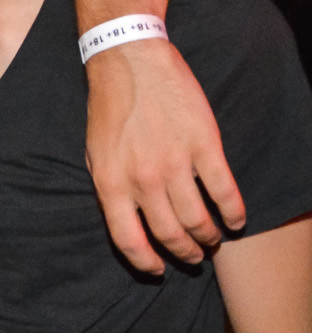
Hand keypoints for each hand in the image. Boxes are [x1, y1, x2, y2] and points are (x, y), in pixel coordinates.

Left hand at [84, 37, 244, 273]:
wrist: (129, 62)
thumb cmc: (110, 110)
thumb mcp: (95, 155)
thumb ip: (111, 190)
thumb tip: (125, 223)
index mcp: (111, 184)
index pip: (128, 240)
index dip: (145, 262)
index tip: (158, 270)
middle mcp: (143, 179)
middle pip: (169, 234)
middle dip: (184, 252)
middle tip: (193, 257)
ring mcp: (176, 163)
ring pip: (199, 219)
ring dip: (208, 236)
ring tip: (212, 241)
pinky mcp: (205, 145)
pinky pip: (224, 190)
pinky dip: (234, 212)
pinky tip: (237, 220)